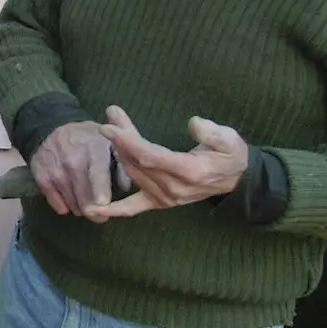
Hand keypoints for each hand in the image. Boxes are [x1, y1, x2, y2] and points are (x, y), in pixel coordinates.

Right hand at [32, 121, 117, 216]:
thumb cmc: (88, 139)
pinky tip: (71, 199)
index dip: (100, 190)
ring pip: (72, 204)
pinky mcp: (42, 179)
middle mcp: (72, 161)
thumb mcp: (109, 143)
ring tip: (86, 202)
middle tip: (101, 216)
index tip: (103, 204)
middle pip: (84, 197)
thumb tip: (125, 187)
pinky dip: (66, 207)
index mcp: (93, 150)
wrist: (52, 129)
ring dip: (82, 209)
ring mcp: (55, 171)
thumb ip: (121, 164)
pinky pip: (58, 205)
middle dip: (96, 212)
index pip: (97, 173)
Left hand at [83, 106, 248, 220]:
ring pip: (133, 174)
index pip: (150, 156)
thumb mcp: (230, 139)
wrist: (235, 179)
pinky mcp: (158, 202)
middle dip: (119, 140)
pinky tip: (92, 209)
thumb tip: (193, 124)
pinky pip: (132, 208)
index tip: (108, 127)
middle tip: (109, 117)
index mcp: (188, 171)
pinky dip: (113, 210)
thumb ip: (212, 133)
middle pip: (137, 162)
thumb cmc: (230, 155)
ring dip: (117, 153)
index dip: (127, 142)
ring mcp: (164, 198)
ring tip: (108, 128)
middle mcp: (173, 187)